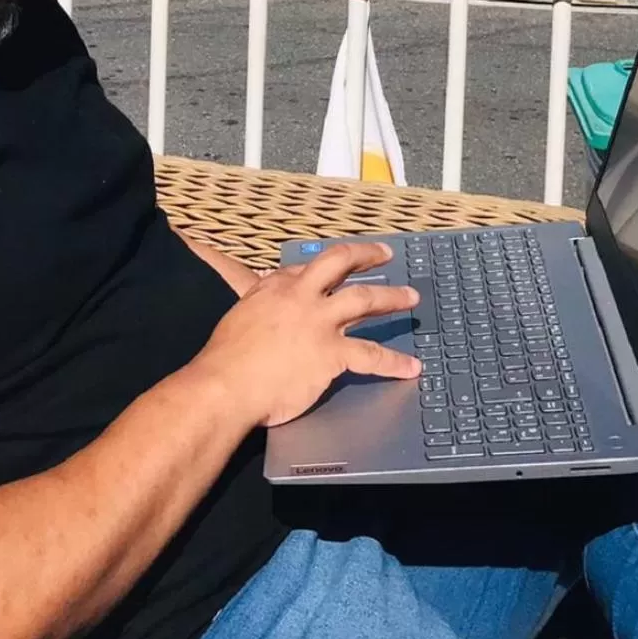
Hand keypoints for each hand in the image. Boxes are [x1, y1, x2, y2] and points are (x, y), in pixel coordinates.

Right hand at [197, 240, 420, 427]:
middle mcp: (301, 296)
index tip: (337, 266)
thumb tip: (260, 298)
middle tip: (386, 254)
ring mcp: (319, 322)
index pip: (307, 268)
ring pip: (365, 299)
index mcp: (275, 287)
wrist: (227, 384)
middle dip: (366, 255)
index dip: (325, 267)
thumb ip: (257, 305)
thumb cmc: (226, 357)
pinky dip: (395, 362)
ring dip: (392, 297)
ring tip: (411, 297)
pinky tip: (411, 367)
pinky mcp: (332, 353)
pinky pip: (372, 355)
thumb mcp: (238, 315)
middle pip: (340, 263)